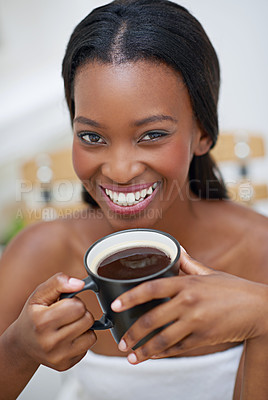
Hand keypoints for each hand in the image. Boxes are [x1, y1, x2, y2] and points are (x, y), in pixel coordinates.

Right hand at [10, 273, 95, 370]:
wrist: (22, 343)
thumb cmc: (33, 316)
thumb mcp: (39, 294)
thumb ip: (59, 282)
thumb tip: (80, 284)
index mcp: (42, 322)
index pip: (78, 306)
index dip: (74, 301)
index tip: (64, 304)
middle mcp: (50, 342)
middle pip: (87, 320)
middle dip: (80, 313)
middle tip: (66, 315)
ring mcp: (58, 356)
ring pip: (91, 335)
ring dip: (83, 328)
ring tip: (68, 326)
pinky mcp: (65, 365)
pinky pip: (88, 347)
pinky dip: (81, 340)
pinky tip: (68, 338)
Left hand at [111, 248, 266, 363]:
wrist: (257, 309)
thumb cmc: (233, 289)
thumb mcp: (209, 273)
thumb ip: (189, 264)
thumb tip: (176, 251)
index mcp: (187, 284)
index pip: (151, 288)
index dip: (130, 297)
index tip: (116, 305)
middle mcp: (188, 303)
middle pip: (152, 319)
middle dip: (133, 333)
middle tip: (121, 342)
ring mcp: (195, 323)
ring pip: (163, 340)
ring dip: (144, 350)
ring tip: (131, 356)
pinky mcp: (203, 339)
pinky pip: (177, 349)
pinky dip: (163, 354)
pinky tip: (152, 356)